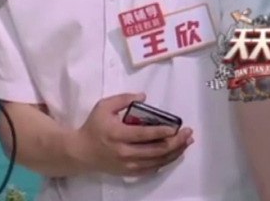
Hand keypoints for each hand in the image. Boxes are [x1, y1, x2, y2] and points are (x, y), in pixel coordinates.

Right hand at [73, 93, 192, 176]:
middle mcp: (124, 152)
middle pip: (155, 150)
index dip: (161, 132)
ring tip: (185, 143)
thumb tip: (143, 96)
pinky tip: (174, 154)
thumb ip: (122, 99)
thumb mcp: (103, 107)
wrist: (81, 152)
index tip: (176, 127)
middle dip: (175, 142)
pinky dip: (165, 162)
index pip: (143, 134)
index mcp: (117, 134)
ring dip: (174, 152)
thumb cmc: (93, 127)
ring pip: (157, 161)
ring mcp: (128, 165)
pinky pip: (152, 169)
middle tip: (187, 134)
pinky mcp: (130, 172)